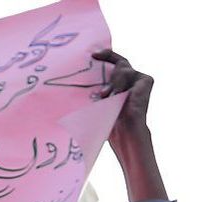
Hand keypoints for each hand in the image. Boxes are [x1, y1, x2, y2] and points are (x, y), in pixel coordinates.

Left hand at [92, 49, 165, 201]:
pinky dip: (120, 84)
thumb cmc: (109, 121)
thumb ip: (96, 89)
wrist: (124, 132)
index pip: (115, 64)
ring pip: (121, 69)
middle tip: (94, 58)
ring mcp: (140, 79)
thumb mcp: (99, 101)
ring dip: (111, 83)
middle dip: (107, 60)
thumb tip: (71, 82)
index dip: (106, 56)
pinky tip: (117, 96)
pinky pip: (129, 74)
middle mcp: (132, 80)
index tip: (92, 54)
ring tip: (105, 96)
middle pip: (119, 62)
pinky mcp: (146, 80)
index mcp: (122, 85)